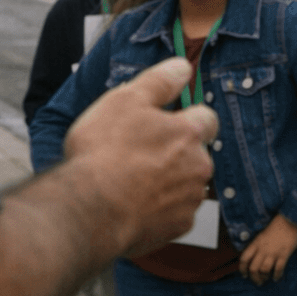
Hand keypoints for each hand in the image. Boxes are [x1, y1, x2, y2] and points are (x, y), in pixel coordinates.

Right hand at [63, 57, 217, 256]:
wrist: (89, 211)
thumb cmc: (104, 152)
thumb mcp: (125, 100)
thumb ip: (160, 81)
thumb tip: (183, 67)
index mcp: (189, 134)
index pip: (207, 118)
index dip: (186, 118)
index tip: (163, 123)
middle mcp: (198, 168)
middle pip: (196, 153)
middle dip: (175, 152)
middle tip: (138, 153)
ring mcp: (190, 200)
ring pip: (186, 183)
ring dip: (168, 180)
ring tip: (131, 180)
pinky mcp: (177, 228)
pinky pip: (175, 212)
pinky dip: (159, 208)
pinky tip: (133, 204)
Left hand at [238, 213, 296, 284]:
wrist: (290, 220)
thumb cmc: (276, 227)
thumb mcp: (262, 235)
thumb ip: (257, 245)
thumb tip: (254, 258)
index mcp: (256, 243)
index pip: (244, 258)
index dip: (242, 269)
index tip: (244, 275)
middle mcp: (263, 249)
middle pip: (253, 268)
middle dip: (254, 278)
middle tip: (258, 282)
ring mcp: (273, 252)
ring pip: (264, 270)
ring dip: (264, 277)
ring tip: (267, 279)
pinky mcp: (284, 254)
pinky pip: (278, 268)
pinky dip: (276, 275)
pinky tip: (276, 278)